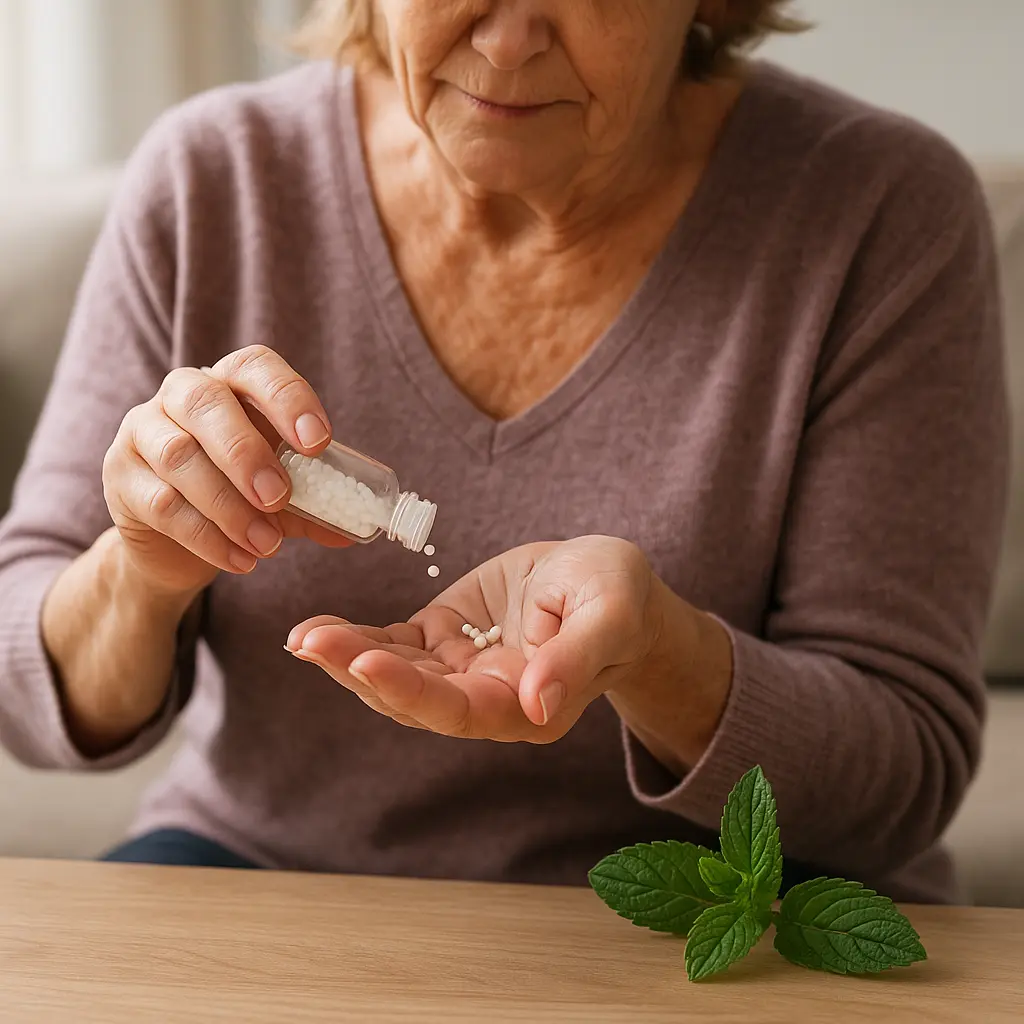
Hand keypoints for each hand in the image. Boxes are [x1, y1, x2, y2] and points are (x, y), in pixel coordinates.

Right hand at [102, 345, 348, 597]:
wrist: (175, 542)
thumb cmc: (239, 497)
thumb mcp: (282, 496)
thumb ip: (317, 503)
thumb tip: (357, 524)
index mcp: (230, 383)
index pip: (255, 367)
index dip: (287, 398)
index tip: (318, 442)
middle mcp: (180, 394)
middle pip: (206, 404)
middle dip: (247, 453)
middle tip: (280, 497)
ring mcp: (142, 432)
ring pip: (179, 457)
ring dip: (229, 506)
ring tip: (268, 544)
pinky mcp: (120, 477)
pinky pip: (161, 503)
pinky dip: (207, 537)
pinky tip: (241, 560)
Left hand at [286, 536, 669, 742]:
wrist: (607, 580)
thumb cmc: (619, 596)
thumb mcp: (609, 614)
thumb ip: (573, 659)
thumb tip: (536, 704)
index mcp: (529, 707)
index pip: (459, 710)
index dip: (410, 691)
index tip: (365, 662)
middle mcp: (487, 701)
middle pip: (412, 699)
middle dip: (358, 672)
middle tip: (310, 641)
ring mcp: (461, 671)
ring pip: (394, 675)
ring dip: (346, 657)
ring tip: (303, 635)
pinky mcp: (444, 639)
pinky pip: (395, 645)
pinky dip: (358, 638)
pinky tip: (319, 627)